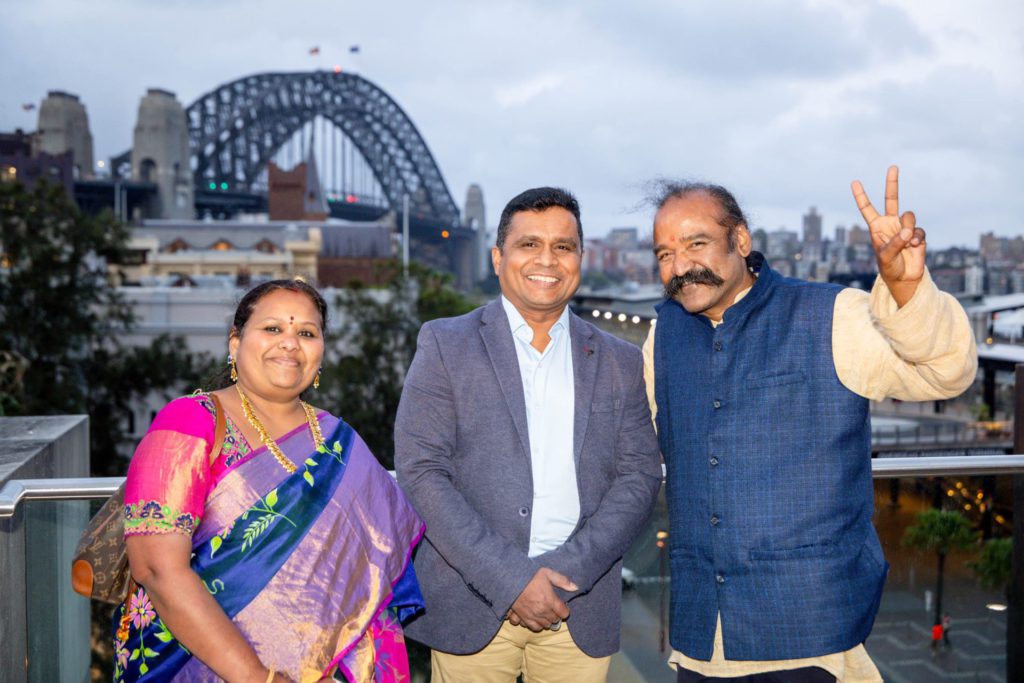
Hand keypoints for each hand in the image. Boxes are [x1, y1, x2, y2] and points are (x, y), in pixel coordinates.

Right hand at [508, 568, 576, 631]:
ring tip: (544, 613)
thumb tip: (575, 588)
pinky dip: (534, 624)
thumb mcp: (547, 573)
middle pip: (554, 620)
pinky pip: (531, 627)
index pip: (564, 613)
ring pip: (544, 626)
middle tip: (553, 608)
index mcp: (550, 601)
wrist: (510, 580)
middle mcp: (542, 611)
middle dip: (555, 615)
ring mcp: (531, 616)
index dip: (564, 610)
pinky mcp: (522, 617)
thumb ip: (562, 581)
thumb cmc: (529, 576)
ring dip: (546, 621)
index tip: (561, 605)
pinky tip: (533, 617)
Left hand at [851, 165, 925, 306]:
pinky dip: (917, 238)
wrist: (905, 277)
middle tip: (893, 167)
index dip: (861, 196)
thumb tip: (907, 232)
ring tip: (906, 243)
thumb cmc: (889, 267)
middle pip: (892, 199)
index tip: (855, 182)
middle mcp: (890, 224)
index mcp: (876, 227)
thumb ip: (895, 243)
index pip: (867, 209)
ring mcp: (904, 227)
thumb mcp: (886, 257)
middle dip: (892, 183)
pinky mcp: (917, 234)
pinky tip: (914, 247)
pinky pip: (920, 230)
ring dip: (909, 228)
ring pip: (909, 216)